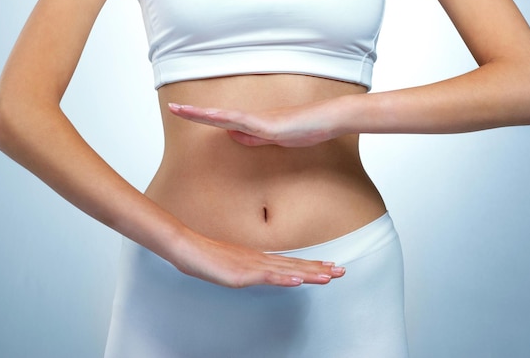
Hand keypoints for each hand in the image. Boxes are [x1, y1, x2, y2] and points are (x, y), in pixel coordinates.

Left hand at [167, 98, 345, 146]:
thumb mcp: (273, 137)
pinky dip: (229, 121)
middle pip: (217, 115)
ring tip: (183, 111)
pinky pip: (247, 123)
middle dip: (194, 113)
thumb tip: (231, 136)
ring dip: (204, 114)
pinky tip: (216, 119)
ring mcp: (261, 121)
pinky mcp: (272, 126)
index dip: (200, 117)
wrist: (328, 119)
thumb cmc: (305, 127)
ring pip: (227, 116)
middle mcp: (252, 118)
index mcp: (252, 123)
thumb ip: (253, 137)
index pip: (220, 120)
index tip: (181, 112)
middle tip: (171, 107)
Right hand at [171, 228, 345, 287]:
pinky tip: (297, 280)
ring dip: (309, 273)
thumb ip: (247, 268)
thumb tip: (259, 272)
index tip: (329, 267)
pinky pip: (266, 276)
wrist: (187, 247)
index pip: (290, 264)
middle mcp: (260, 260)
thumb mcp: (231, 265)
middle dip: (319, 269)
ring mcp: (252, 266)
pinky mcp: (242, 273)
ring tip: (329, 275)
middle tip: (342, 271)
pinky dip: (284, 279)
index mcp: (259, 259)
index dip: (311, 266)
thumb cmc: (206, 256)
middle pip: (294, 266)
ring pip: (286, 270)